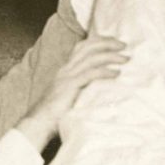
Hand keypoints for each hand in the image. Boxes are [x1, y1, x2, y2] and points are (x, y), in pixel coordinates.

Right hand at [18, 35, 126, 151]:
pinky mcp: (69, 86)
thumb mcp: (71, 95)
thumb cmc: (56, 114)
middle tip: (124, 45)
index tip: (115, 43)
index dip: (99, 41)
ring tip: (125, 59)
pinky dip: (105, 71)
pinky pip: (90, 74)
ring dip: (110, 56)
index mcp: (66, 69)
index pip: (82, 47)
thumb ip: (82, 87)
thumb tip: (102, 87)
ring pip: (91, 58)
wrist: (39, 123)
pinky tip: (116, 73)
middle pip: (88, 47)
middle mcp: (66, 69)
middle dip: (107, 43)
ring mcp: (67, 77)